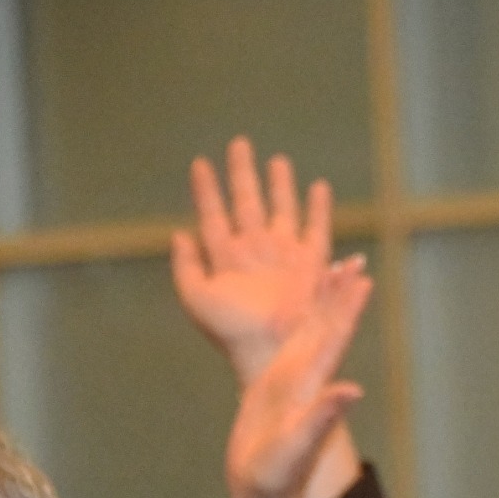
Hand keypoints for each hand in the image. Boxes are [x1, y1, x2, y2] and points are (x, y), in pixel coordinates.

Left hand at [171, 137, 334, 384]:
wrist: (268, 354)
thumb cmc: (231, 334)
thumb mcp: (196, 298)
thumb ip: (186, 264)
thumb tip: (179, 232)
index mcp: (227, 258)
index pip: (214, 214)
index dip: (206, 189)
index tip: (200, 163)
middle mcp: (256, 252)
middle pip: (248, 203)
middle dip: (243, 174)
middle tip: (239, 143)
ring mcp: (284, 256)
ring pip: (281, 210)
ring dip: (279, 186)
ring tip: (276, 160)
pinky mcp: (311, 265)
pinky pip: (317, 231)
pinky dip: (319, 209)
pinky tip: (317, 187)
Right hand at [226, 259, 371, 497]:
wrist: (260, 491)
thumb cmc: (277, 475)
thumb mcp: (298, 446)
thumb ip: (325, 418)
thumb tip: (354, 390)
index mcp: (314, 385)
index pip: (335, 337)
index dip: (347, 306)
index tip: (360, 275)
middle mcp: (308, 379)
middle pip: (326, 326)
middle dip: (339, 294)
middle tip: (353, 259)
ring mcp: (292, 381)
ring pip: (308, 332)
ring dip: (320, 303)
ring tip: (327, 272)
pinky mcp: (274, 387)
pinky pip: (286, 346)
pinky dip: (293, 324)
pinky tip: (294, 311)